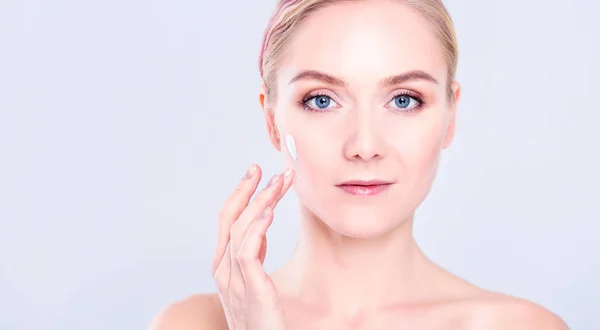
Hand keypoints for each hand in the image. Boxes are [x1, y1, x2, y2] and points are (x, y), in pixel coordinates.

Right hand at [211, 164, 294, 329]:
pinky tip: (270, 213)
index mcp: (223, 266)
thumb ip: (253, 253)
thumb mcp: (253, 279)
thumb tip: (261, 224)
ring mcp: (235, 282)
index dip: (239, 193)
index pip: (227, 220)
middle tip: (263, 168)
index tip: (254, 173)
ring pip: (241, 231)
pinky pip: (248, 254)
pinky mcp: (251, 292)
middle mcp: (223, 271)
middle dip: (247, 190)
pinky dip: (257, 230)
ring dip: (260, 202)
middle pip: (230, 219)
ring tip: (278, 183)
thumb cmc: (260, 317)